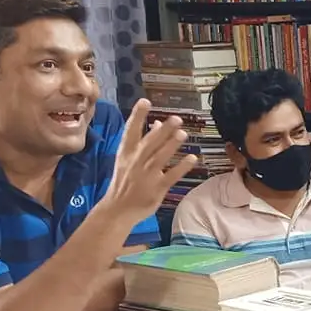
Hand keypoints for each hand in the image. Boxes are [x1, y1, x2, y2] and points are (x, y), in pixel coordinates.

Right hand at [102, 100, 197, 222]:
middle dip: (163, 131)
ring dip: (172, 145)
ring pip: (160, 157)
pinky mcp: (157, 188)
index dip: (137, 116)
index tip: (145, 101)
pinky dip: (181, 167)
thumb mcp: (127, 160)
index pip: (131, 131)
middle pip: (150, 143)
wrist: (118, 209)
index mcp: (126, 153)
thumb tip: (157, 124)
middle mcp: (136, 162)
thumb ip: (142, 142)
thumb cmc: (125, 181)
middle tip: (176, 118)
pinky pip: (171, 175)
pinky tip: (192, 159)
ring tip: (183, 134)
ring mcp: (146, 175)